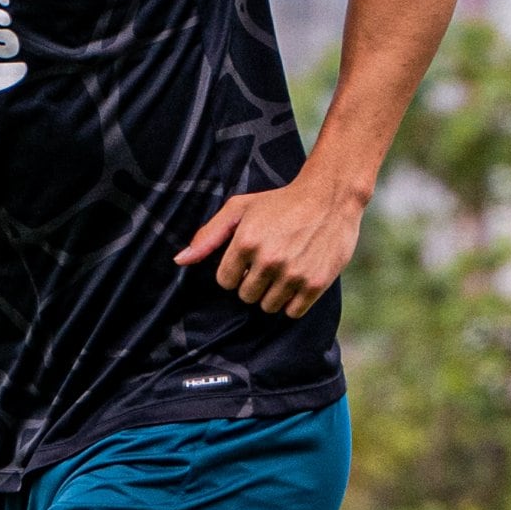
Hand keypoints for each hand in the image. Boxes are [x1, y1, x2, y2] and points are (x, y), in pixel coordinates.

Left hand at [174, 176, 366, 316]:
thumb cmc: (280, 202)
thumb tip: (180, 261)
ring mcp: (293, 273)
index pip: (225, 281)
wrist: (330, 197)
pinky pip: (293, 312)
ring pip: (268, 306)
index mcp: (245, 242)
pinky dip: (293, 302)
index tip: (249, 260)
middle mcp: (268, 260)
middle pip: (246, 296)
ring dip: (272, 294)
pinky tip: (297, 281)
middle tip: (268, 264)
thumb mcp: (240, 208)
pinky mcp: (316, 284)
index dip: (235, 272)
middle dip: (253, 283)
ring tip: (283, 271)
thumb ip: (208, 235)